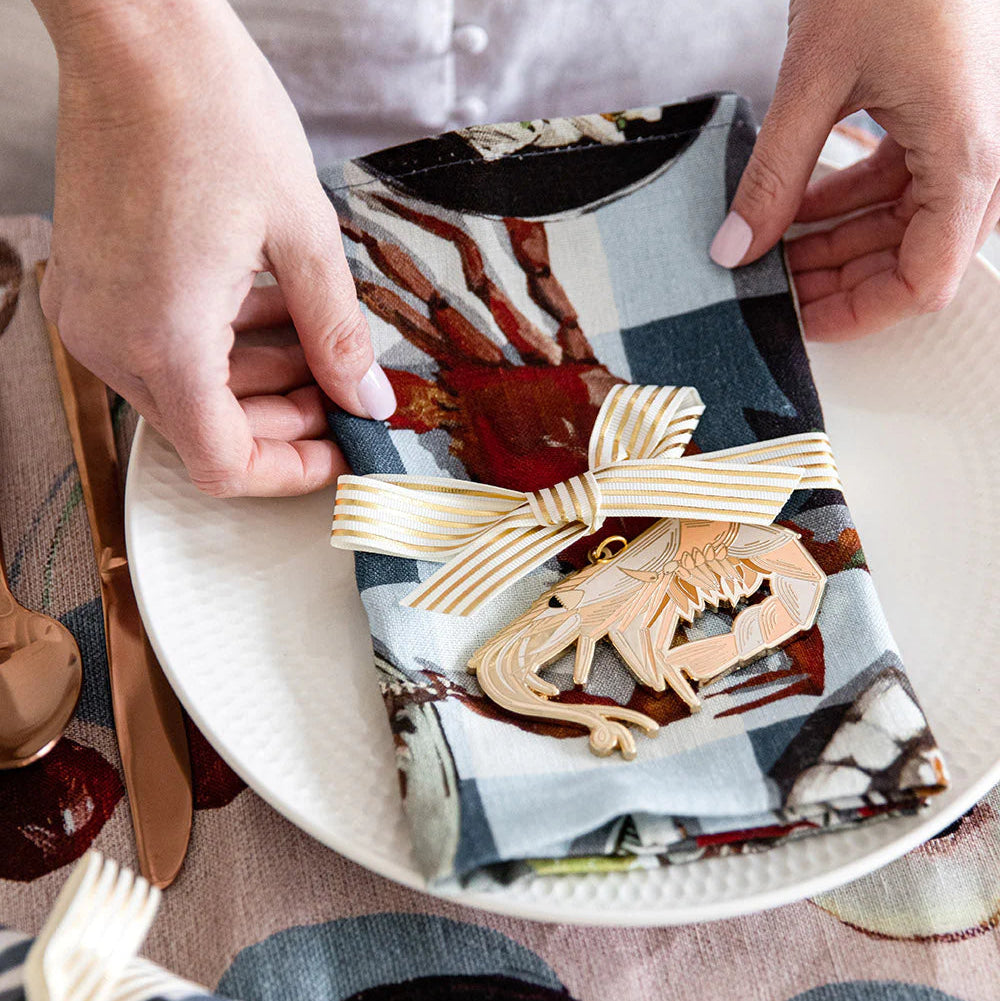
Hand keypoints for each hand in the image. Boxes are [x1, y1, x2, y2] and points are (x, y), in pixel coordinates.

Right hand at [35, 0, 394, 495]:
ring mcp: (92, 314)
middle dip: (284, 419)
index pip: (226, 463)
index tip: (341, 450)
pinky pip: (160, 348)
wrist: (136, 32)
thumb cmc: (213, 113)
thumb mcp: (304, 235)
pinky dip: (219, 345)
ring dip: (257, 380)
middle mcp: (113, 341)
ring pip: (186, 393)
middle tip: (340, 386)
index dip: (293, 471)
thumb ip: (338, 333)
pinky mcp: (90, 285)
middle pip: (208, 431)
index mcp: (166, 341)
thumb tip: (368, 398)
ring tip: (313, 336)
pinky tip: (266, 306)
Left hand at [709, 0, 999, 338]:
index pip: (925, 282)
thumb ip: (774, 175)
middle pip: (911, 260)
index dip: (860, 313)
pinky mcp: (941, 121)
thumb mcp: (816, 80)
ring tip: (769, 250)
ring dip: (835, 244)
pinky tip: (793, 207)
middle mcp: (979, 158)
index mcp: (967, 157)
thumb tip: (734, 249)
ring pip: (900, 227)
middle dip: (839, 281)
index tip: (802, 319)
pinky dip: (843, 202)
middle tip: (771, 287)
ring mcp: (963, 140)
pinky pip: (895, 185)